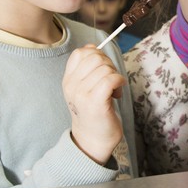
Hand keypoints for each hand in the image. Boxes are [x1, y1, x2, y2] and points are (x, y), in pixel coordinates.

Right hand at [62, 45, 125, 164]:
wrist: (93, 140)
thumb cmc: (94, 112)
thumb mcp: (85, 88)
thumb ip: (87, 68)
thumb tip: (93, 47)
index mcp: (68, 80)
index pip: (80, 53)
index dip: (97, 55)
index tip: (103, 69)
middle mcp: (72, 86)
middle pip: (95, 57)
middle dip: (109, 65)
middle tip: (111, 80)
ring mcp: (82, 94)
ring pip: (105, 68)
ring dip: (116, 76)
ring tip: (113, 90)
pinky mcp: (95, 102)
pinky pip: (111, 79)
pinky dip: (119, 82)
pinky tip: (117, 93)